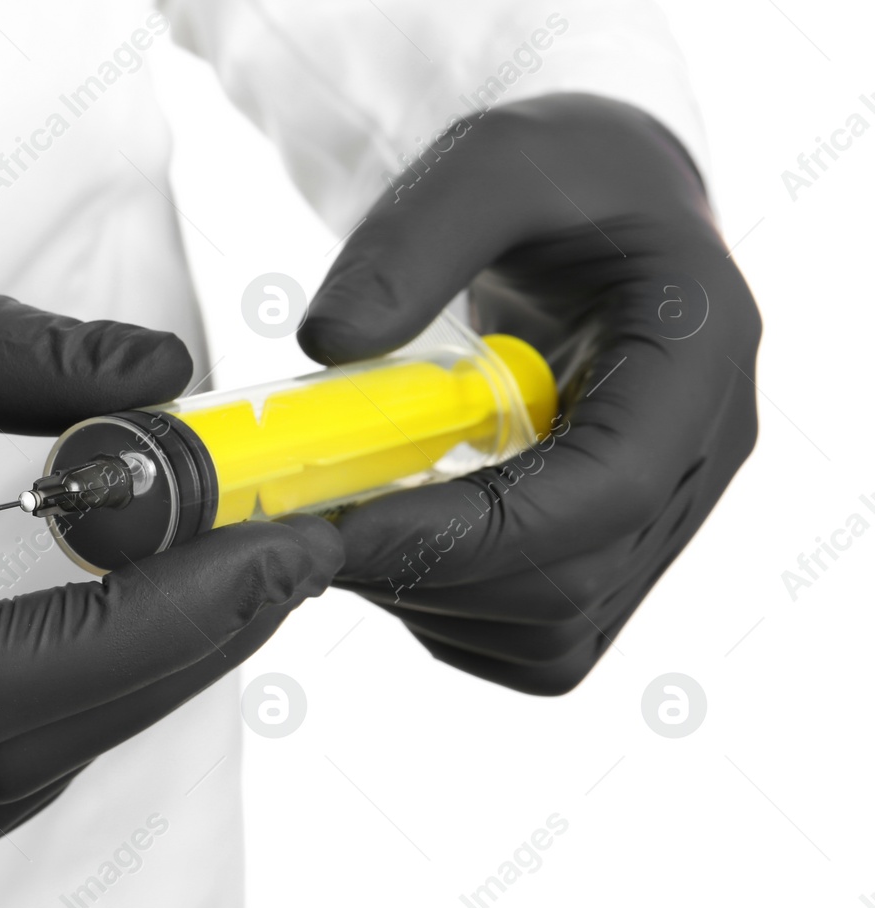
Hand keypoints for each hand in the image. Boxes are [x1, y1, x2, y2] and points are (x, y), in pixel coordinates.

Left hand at [297, 94, 759, 693]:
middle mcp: (701, 454)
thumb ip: (410, 242)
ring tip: (350, 517)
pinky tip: (399, 535)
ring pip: (552, 632)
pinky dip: (450, 611)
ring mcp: (666, 516)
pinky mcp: (620, 554)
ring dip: (428, 596)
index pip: (608, 492)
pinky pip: (540, 639)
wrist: (601, 211)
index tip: (345, 526)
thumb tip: (328, 345)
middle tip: (310, 526)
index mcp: (697, 351)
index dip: (471, 531)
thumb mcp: (484, 164)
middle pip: (573, 583)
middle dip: (426, 569)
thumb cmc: (555, 178)